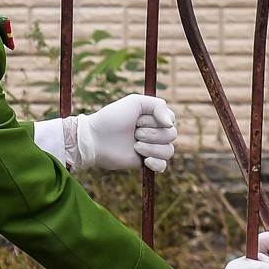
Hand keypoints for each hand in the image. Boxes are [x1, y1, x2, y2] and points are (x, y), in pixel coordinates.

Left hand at [35, 94, 179, 172]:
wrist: (96, 138)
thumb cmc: (113, 118)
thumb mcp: (135, 102)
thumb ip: (158, 105)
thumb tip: (170, 124)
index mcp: (154, 118)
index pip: (171, 120)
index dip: (157, 121)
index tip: (138, 120)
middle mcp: (154, 132)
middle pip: (172, 135)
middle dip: (153, 134)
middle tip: (135, 133)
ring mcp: (151, 148)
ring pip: (169, 151)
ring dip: (152, 148)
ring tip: (135, 145)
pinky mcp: (145, 163)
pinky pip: (163, 166)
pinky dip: (156, 163)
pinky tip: (145, 160)